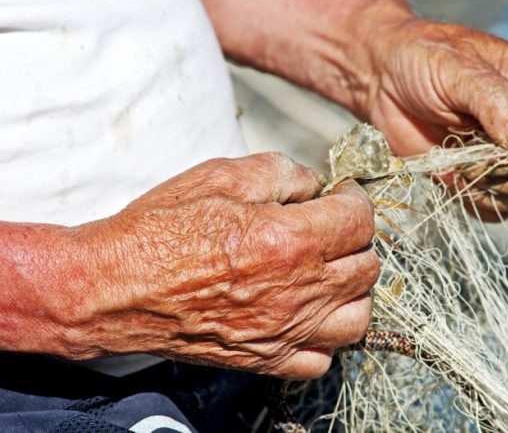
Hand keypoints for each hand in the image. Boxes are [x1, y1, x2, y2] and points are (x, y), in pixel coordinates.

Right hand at [67, 153, 377, 378]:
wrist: (116, 287)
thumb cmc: (162, 229)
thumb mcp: (221, 176)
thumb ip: (282, 172)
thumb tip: (314, 184)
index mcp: (291, 240)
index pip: (359, 220)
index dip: (355, 199)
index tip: (342, 194)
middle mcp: (299, 291)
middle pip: (367, 268)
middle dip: (356, 239)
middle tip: (332, 227)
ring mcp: (285, 331)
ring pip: (357, 318)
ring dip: (352, 290)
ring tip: (329, 271)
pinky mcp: (265, 359)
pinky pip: (321, 358)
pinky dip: (324, 336)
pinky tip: (307, 314)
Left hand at [363, 18, 507, 220]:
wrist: (383, 82)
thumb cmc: (421, 61)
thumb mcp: (458, 68)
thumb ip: (495, 101)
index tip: (501, 153)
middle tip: (478, 168)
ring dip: (497, 193)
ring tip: (459, 167)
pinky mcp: (485, 179)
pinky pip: (500, 210)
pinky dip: (479, 204)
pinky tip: (453, 179)